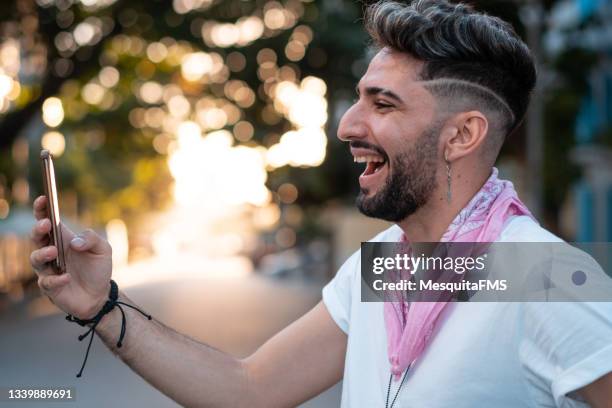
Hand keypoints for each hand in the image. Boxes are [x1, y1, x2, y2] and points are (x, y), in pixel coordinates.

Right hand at [30, 195, 112, 318]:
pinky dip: (56, 279)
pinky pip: (46, 282)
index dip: (42, 209)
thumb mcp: (104, 250)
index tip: (43, 198)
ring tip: (53, 251)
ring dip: (42, 253)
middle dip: (38, 229)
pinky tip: (67, 277)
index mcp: (64, 239)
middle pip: (37, 237)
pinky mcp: (50, 286)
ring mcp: (48, 269)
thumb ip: (93, 239)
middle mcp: (52, 252)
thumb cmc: (99, 269)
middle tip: (45, 225)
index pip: (48, 220)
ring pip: (35, 259)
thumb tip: (75, 242)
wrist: (100, 295)